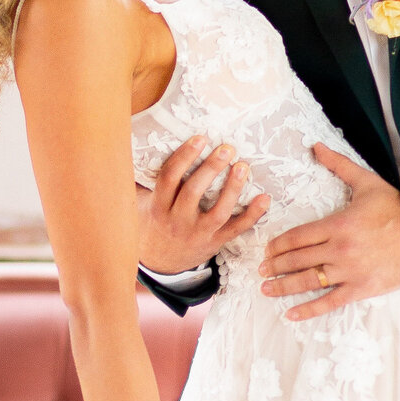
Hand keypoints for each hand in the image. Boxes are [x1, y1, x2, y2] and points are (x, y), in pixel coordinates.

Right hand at [138, 135, 270, 273]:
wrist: (161, 262)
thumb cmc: (154, 221)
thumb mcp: (141, 202)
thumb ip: (141, 179)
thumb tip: (135, 142)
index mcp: (158, 206)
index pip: (169, 178)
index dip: (184, 157)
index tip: (200, 138)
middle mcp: (177, 221)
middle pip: (193, 192)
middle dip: (210, 169)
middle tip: (226, 149)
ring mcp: (198, 234)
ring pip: (217, 212)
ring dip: (232, 190)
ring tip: (243, 167)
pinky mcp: (215, 242)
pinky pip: (235, 230)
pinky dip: (253, 215)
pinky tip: (264, 198)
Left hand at [258, 143, 399, 319]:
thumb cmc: (396, 208)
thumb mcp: (366, 182)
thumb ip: (338, 165)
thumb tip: (316, 147)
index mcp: (337, 224)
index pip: (297, 236)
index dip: (278, 245)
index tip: (267, 250)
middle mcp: (339, 249)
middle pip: (298, 259)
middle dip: (276, 265)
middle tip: (261, 270)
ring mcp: (350, 271)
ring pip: (309, 281)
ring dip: (284, 286)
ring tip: (267, 289)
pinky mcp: (361, 288)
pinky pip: (330, 301)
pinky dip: (309, 309)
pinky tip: (292, 313)